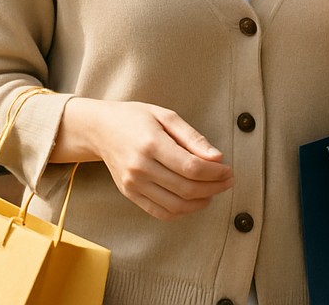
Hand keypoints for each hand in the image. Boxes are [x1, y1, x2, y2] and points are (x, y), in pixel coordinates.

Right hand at [55, 98, 233, 220]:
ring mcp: (133, 183)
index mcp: (151, 143)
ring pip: (176, 205)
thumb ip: (192, 137)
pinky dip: (182, 211)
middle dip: (213, 188)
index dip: (215, 173)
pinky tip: (193, 200)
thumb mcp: (165, 115)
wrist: (100, 128)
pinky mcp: (129, 194)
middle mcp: (140, 166)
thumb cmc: (135, 117)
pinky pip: (160, 212)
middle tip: (227, 181)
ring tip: (213, 191)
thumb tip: (217, 158)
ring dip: (201, 202)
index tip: (228, 170)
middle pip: (186, 188)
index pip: (191, 168)